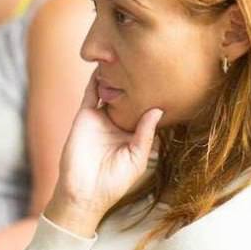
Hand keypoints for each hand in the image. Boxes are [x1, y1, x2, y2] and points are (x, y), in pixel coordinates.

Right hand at [45, 71, 162, 236]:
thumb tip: (157, 110)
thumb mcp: (137, 158)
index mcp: (133, 135)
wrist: (83, 192)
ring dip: (114, 76)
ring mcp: (100, 119)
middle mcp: (117, 124)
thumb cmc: (113, 182)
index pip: (144, 112)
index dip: (153, 98)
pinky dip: (95, 80)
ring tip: (124, 57)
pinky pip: (90, 94)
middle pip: (127, 97)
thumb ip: (146, 134)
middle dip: (135, 82)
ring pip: (109, 91)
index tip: (167, 82)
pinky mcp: (84, 117)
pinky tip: (103, 66)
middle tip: (148, 61)